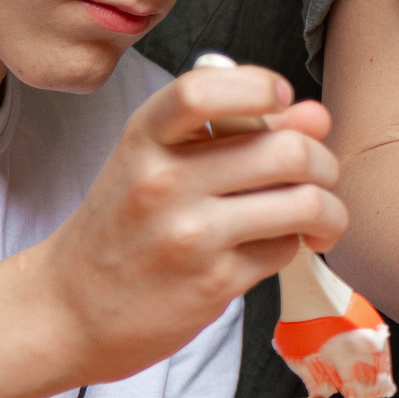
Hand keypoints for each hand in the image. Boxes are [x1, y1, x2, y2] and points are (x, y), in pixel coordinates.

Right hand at [30, 64, 343, 386]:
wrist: (69, 310)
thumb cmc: (121, 228)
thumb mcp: (153, 160)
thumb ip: (231, 131)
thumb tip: (315, 114)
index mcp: (147, 137)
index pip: (205, 91)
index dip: (262, 87)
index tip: (282, 99)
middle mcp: (165, 181)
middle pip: (288, 150)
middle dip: (323, 161)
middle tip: (319, 175)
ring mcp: (190, 235)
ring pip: (304, 202)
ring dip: (330, 209)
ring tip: (319, 216)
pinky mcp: (213, 282)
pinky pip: (285, 249)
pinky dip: (295, 245)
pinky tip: (274, 245)